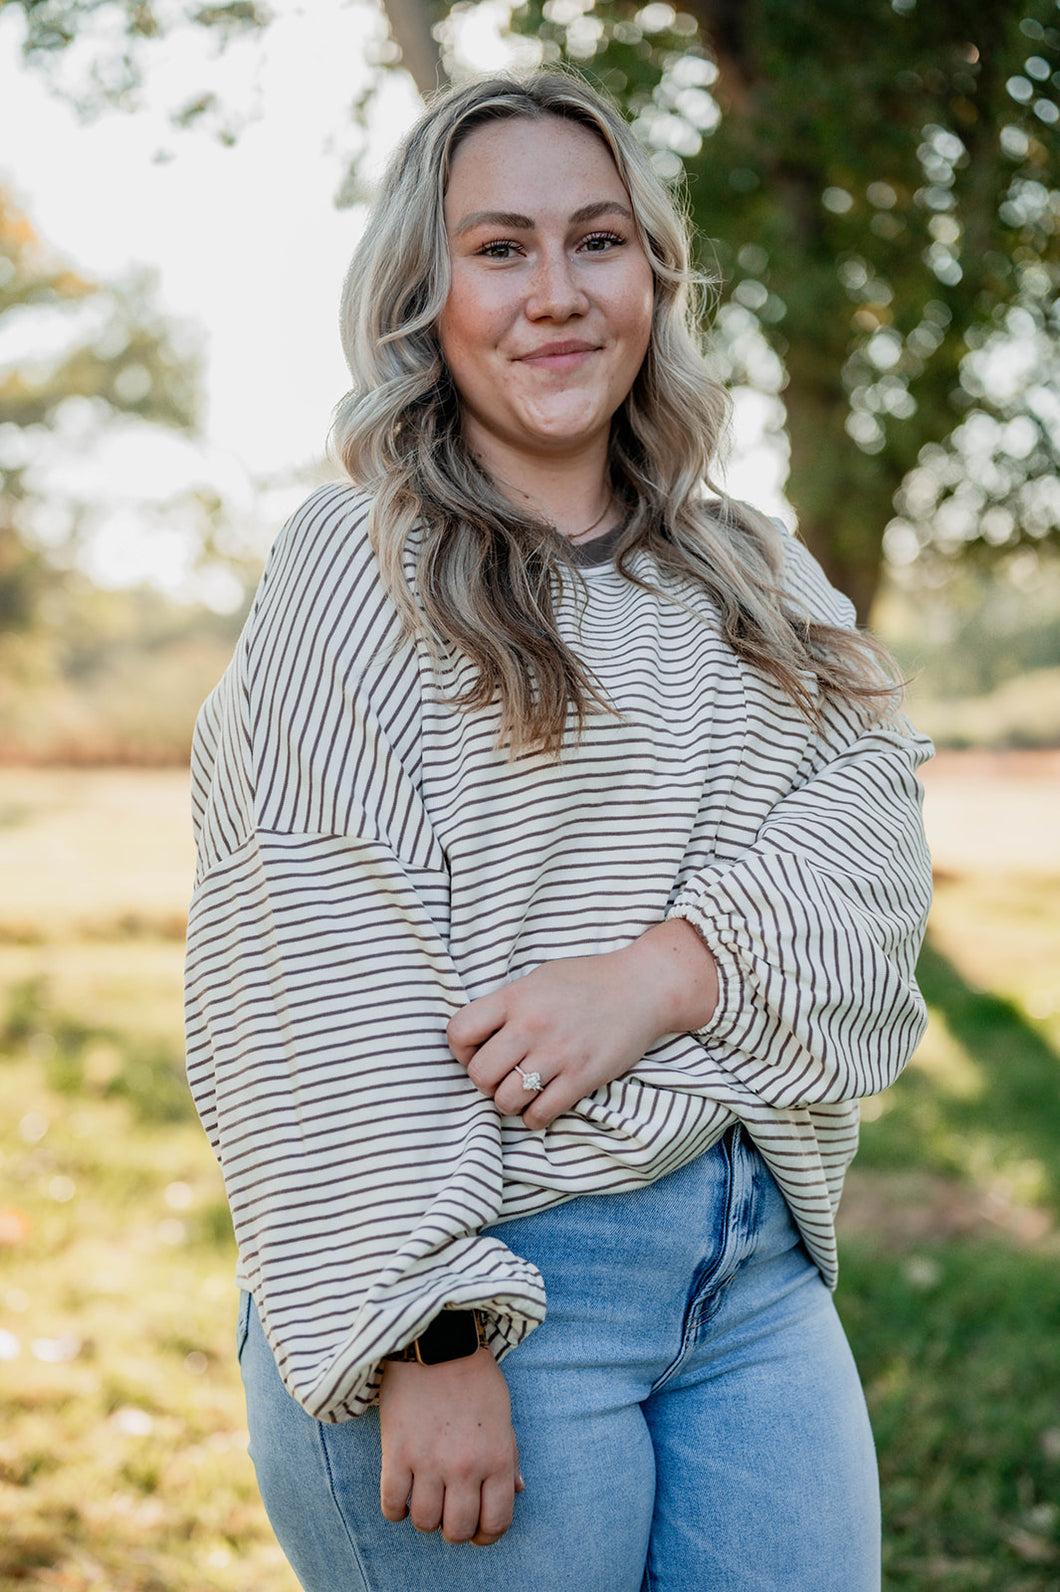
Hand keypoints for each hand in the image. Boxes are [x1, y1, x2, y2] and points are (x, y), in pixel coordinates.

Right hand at [379, 1348, 522, 1545]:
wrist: (437, 1341)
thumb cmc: (474, 1377)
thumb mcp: (502, 1416)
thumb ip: (509, 1458)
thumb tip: (517, 1491)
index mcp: (497, 1458)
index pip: (496, 1522)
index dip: (486, 1535)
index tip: (476, 1530)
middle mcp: (466, 1467)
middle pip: (458, 1531)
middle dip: (454, 1530)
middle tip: (448, 1515)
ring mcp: (429, 1462)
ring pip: (424, 1523)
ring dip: (424, 1518)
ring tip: (424, 1498)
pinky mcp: (397, 1452)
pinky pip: (392, 1504)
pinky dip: (395, 1509)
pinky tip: (401, 1494)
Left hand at [447, 918, 717, 1129]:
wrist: (642, 987)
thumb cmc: (587, 981)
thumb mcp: (538, 979)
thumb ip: (507, 1006)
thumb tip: (479, 1038)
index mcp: (515, 997)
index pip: (459, 1032)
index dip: (461, 1050)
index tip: (477, 1052)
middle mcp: (531, 1025)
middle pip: (479, 1074)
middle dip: (485, 1082)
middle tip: (502, 1076)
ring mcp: (557, 1053)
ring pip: (505, 1100)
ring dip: (509, 1103)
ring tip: (522, 1092)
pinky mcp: (582, 1077)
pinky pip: (540, 1114)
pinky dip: (534, 1117)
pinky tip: (542, 1105)